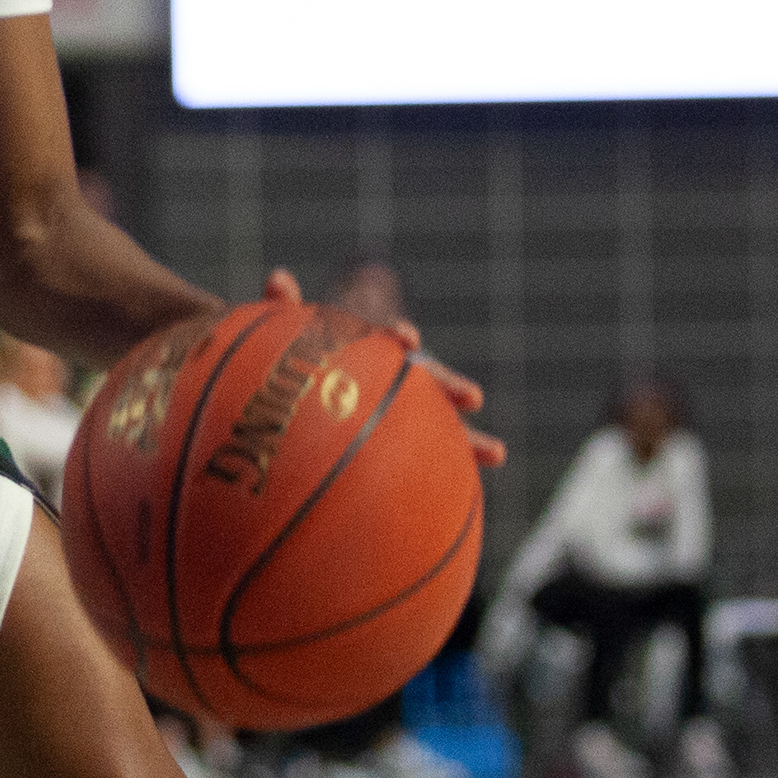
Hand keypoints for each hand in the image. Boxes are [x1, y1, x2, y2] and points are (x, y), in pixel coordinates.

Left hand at [258, 265, 502, 466]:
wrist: (302, 400)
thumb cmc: (297, 365)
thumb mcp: (287, 339)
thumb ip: (284, 310)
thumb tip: (279, 278)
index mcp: (368, 349)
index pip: (385, 338)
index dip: (395, 336)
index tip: (406, 338)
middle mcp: (394, 379)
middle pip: (426, 381)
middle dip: (448, 386)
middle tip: (472, 397)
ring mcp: (404, 413)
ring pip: (438, 427)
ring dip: (468, 439)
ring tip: (498, 453)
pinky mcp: (402, 448)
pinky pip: (426, 465)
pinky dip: (447, 479)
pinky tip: (471, 499)